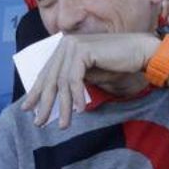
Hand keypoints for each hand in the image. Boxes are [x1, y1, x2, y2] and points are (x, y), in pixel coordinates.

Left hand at [20, 32, 160, 127]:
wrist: (140, 53)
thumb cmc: (117, 65)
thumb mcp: (88, 75)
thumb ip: (71, 81)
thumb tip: (53, 98)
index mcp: (64, 47)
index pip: (46, 73)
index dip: (37, 92)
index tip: (28, 109)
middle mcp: (65, 44)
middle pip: (50, 78)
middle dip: (45, 103)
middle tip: (39, 122)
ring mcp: (72, 45)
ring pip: (62, 82)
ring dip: (64, 106)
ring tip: (64, 125)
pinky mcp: (83, 49)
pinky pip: (74, 79)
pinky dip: (77, 96)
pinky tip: (81, 111)